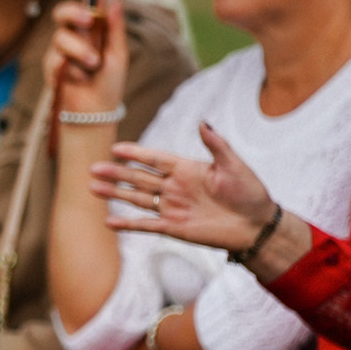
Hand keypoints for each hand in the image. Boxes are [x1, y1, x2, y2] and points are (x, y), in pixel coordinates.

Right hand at [45, 0, 128, 119]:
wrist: (95, 113)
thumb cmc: (109, 85)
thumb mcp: (118, 54)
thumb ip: (115, 28)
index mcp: (94, 30)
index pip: (91, 2)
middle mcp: (75, 36)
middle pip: (63, 12)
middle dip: (73, 12)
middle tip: (88, 18)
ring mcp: (61, 51)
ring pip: (61, 37)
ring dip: (80, 49)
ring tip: (93, 64)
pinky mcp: (51, 67)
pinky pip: (56, 58)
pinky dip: (72, 67)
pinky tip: (81, 78)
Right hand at [94, 124, 276, 251]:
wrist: (257, 226)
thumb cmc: (250, 193)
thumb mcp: (234, 165)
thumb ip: (216, 145)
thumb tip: (203, 122)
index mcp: (187, 169)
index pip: (155, 159)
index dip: (136, 154)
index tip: (116, 148)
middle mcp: (175, 187)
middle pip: (139, 178)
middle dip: (116, 173)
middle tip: (93, 168)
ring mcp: (172, 208)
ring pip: (137, 199)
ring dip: (115, 194)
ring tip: (93, 187)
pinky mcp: (174, 227)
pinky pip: (146, 225)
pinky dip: (128, 224)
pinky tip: (109, 222)